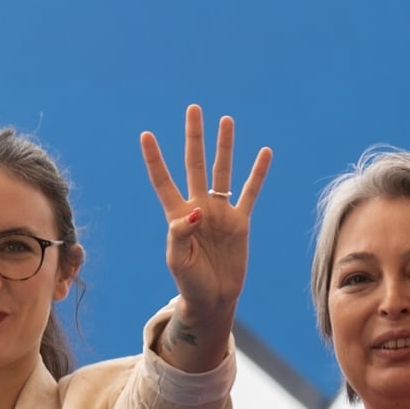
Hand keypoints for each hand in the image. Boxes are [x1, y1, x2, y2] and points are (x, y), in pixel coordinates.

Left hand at [140, 105, 270, 371]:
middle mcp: (197, 208)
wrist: (213, 299)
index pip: (163, 180)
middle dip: (193, 137)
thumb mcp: (178, 262)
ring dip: (224, 146)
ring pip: (222, 171)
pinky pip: (250, 192)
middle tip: (193, 109)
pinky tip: (263, 153)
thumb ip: (180, 236)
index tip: (146, 135)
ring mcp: (219, 212)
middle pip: (194, 164)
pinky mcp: (240, 222)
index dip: (154, 159)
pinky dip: (257, 173)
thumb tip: (194, 213)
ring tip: (226, 120)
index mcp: (176, 215)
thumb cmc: (190, 282)